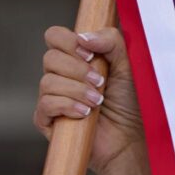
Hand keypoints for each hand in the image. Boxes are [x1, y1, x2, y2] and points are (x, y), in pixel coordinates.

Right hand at [34, 25, 142, 174]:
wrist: (128, 139)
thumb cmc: (127, 103)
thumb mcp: (126, 66)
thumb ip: (111, 41)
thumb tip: (83, 37)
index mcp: (74, 58)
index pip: (55, 36)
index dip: (68, 41)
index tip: (90, 55)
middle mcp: (59, 75)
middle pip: (50, 57)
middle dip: (78, 70)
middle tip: (101, 82)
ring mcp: (51, 97)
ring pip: (48, 81)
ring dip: (77, 90)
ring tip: (97, 101)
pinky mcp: (46, 119)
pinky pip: (46, 104)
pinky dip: (67, 106)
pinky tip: (84, 114)